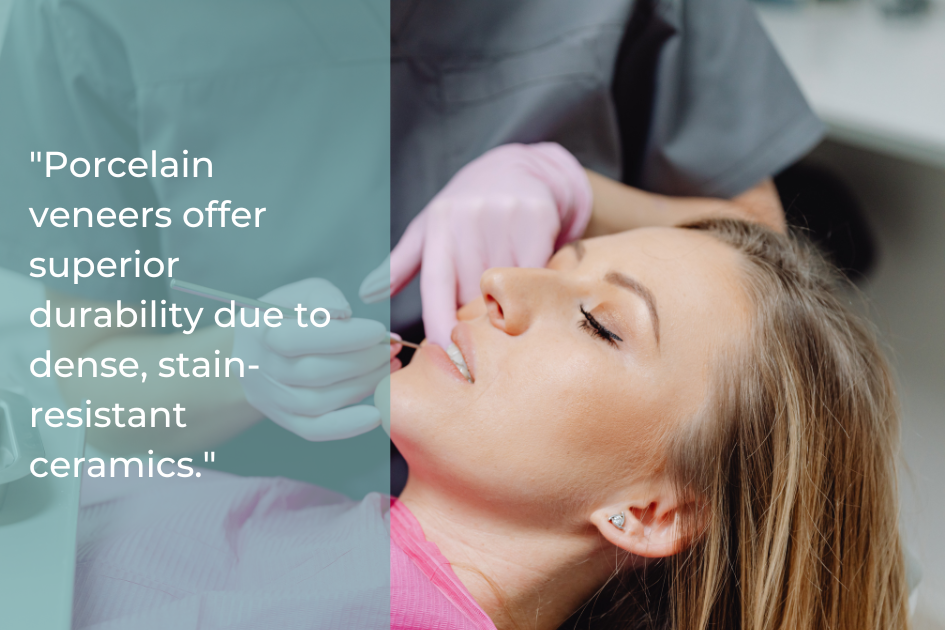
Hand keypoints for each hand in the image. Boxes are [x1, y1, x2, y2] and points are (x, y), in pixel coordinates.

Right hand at [232, 278, 395, 440]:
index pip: (299, 339)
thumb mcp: (300, 294)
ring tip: (390, 368)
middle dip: (363, 361)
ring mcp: (272, 399)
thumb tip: (343, 314)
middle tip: (391, 350)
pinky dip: (348, 426)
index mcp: (260, 331)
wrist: (258, 352)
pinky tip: (377, 414)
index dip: (344, 337)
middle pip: (315, 373)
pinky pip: (316, 430)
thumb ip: (322, 297)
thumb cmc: (289, 316)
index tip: (378, 331)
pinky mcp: (287, 420)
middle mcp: (261, 369)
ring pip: (320, 402)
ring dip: (363, 386)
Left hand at [359, 142, 591, 346]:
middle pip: (473, 293)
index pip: (437, 286)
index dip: (440, 323)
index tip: (445, 353)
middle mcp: (469, 220)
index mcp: (439, 227)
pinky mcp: (537, 219)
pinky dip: (532, 288)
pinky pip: (536, 273)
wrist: (517, 169)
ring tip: (504, 302)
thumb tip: (368, 293)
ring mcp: (504, 218)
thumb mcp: (429, 228)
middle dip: (474, 316)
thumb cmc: (465, 208)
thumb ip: (401, 264)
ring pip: (507, 285)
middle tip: (479, 327)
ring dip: (505, 304)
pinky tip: (529, 287)